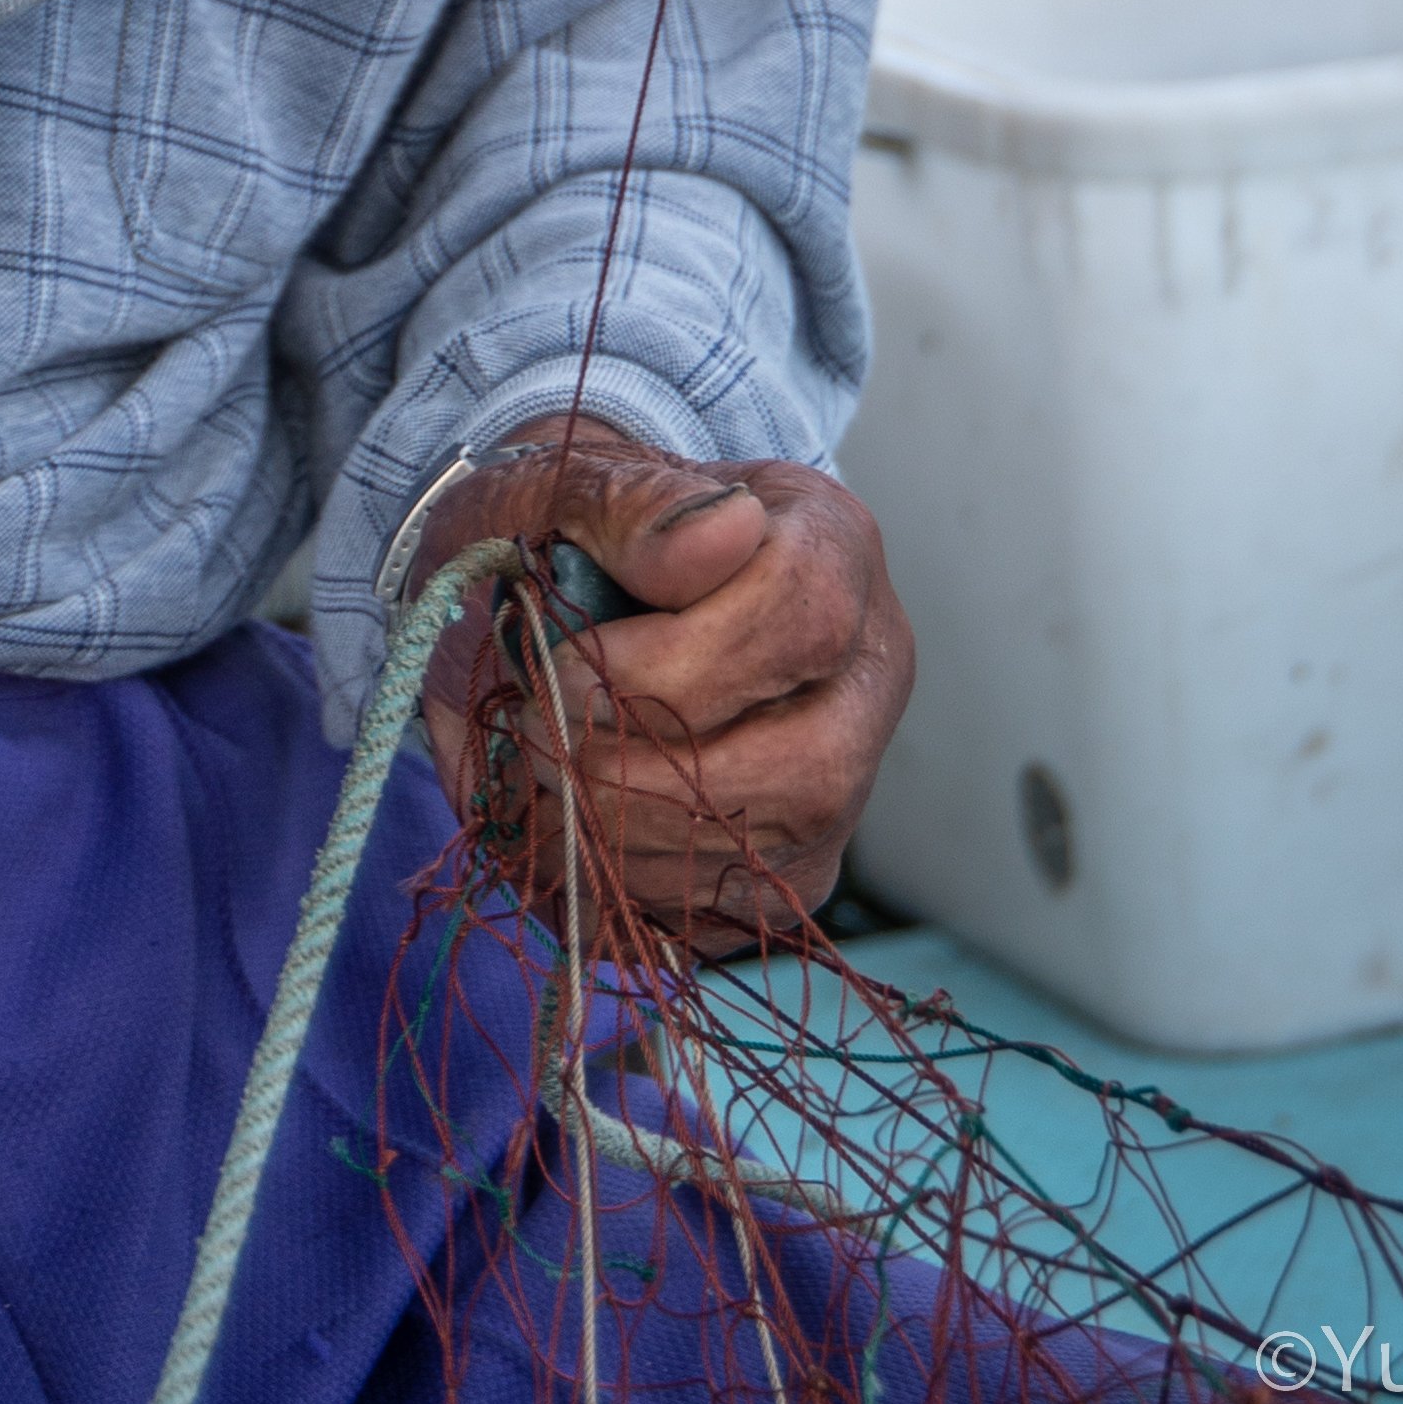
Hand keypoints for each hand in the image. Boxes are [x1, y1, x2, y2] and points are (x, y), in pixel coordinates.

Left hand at [414, 436, 914, 962]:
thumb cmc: (565, 534)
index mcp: (830, 542)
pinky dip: (628, 888)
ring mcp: (848, 776)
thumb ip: (631, 502)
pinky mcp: (801, 866)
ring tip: (535, 781)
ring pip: (769, 850)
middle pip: (809, 759)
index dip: (674, 661)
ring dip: (623, 835)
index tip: (558, 666)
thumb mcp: (565, 488)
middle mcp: (868, 666)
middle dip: (645, 771)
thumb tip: (723, 532)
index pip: (803, 612)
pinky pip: (732, 914)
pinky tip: (566, 829)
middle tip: (534, 738)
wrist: (555, 601)